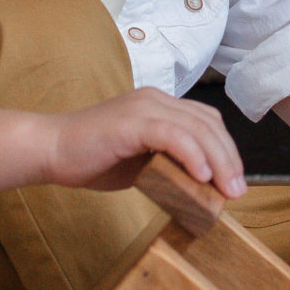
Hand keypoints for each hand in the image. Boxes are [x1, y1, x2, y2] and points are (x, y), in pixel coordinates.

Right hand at [40, 88, 246, 199]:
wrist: (51, 149)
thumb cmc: (91, 158)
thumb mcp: (140, 161)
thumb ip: (168, 164)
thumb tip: (200, 185)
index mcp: (158, 104)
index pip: (206, 121)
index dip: (226, 149)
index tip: (234, 180)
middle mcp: (155, 99)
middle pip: (208, 124)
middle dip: (229, 158)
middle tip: (238, 191)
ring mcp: (143, 107)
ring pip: (196, 129)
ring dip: (218, 161)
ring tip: (226, 189)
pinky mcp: (132, 122)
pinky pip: (172, 135)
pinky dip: (192, 155)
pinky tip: (201, 176)